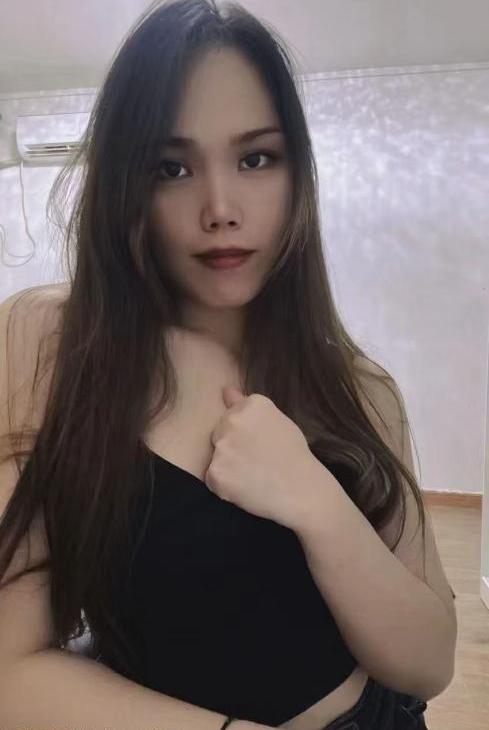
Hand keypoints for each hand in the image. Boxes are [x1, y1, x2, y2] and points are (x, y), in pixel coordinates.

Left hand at [203, 386, 333, 531]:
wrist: (303, 491)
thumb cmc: (295, 456)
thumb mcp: (279, 422)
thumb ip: (247, 406)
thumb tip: (226, 390)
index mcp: (251, 405)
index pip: (231, 414)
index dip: (244, 434)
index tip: (259, 445)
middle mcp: (233, 420)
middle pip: (219, 434)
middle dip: (231, 447)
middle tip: (256, 462)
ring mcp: (223, 447)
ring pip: (215, 456)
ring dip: (227, 467)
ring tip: (253, 476)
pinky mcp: (216, 473)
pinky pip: (212, 479)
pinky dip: (225, 486)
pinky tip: (246, 488)